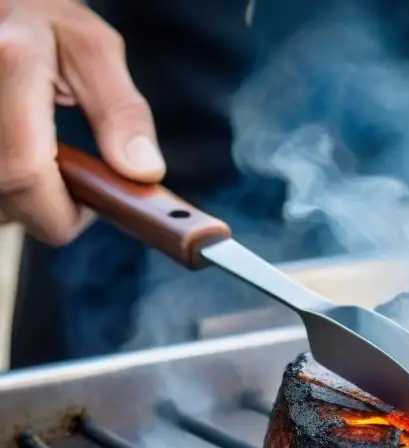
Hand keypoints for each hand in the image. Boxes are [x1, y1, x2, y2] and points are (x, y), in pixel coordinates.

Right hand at [0, 0, 163, 243]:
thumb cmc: (43, 23)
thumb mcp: (92, 51)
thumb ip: (121, 111)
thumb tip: (144, 171)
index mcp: (9, 64)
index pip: (25, 175)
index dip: (63, 213)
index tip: (93, 208)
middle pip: (6, 200)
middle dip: (44, 207)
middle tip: (69, 177)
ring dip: (20, 197)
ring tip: (38, 154)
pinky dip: (6, 184)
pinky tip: (17, 151)